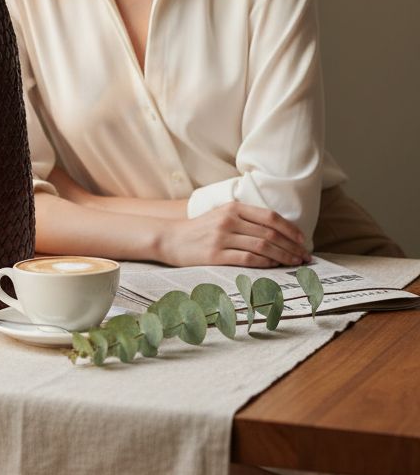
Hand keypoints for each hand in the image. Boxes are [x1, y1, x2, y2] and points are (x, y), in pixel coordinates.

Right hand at [160, 203, 309, 267]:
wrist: (170, 239)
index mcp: (233, 208)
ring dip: (283, 256)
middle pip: (270, 233)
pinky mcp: (215, 255)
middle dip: (292, 246)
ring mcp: (222, 237)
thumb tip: (278, 233)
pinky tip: (274, 267)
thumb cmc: (200, 230)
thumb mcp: (222, 215)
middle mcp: (229, 220)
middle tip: (305, 257)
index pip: (270, 217)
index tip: (303, 241)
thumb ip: (246, 219)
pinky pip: (248, 259)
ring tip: (294, 263)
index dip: (290, 229)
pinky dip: (265, 263)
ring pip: (263, 246)